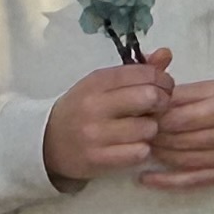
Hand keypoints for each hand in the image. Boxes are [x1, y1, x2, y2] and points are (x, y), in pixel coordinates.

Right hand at [44, 52, 173, 184]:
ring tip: (140, 129)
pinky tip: (132, 146)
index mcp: (96, 81)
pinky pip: (139, 152)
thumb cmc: (82, 110)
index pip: (143, 73)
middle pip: (150, 97)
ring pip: (148, 128)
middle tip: (158, 108)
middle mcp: (94, 105)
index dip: (163, 80)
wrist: (46, 142)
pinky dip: (141, 150)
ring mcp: (94, 134)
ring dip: (151, 129)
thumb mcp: (102, 85)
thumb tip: (166, 54)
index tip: (164, 88)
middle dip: (162, 102)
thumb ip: (136, 71)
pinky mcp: (97, 159)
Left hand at [143, 77, 213, 190]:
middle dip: (150, 134)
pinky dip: (167, 182)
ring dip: (155, 153)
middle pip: (176, 139)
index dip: (152, 116)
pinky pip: (193, 181)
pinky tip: (146, 179)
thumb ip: (184, 95)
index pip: (177, 117)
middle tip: (132, 129)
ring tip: (138, 145)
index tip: (136, 112)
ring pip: (180, 159)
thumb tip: (149, 103)